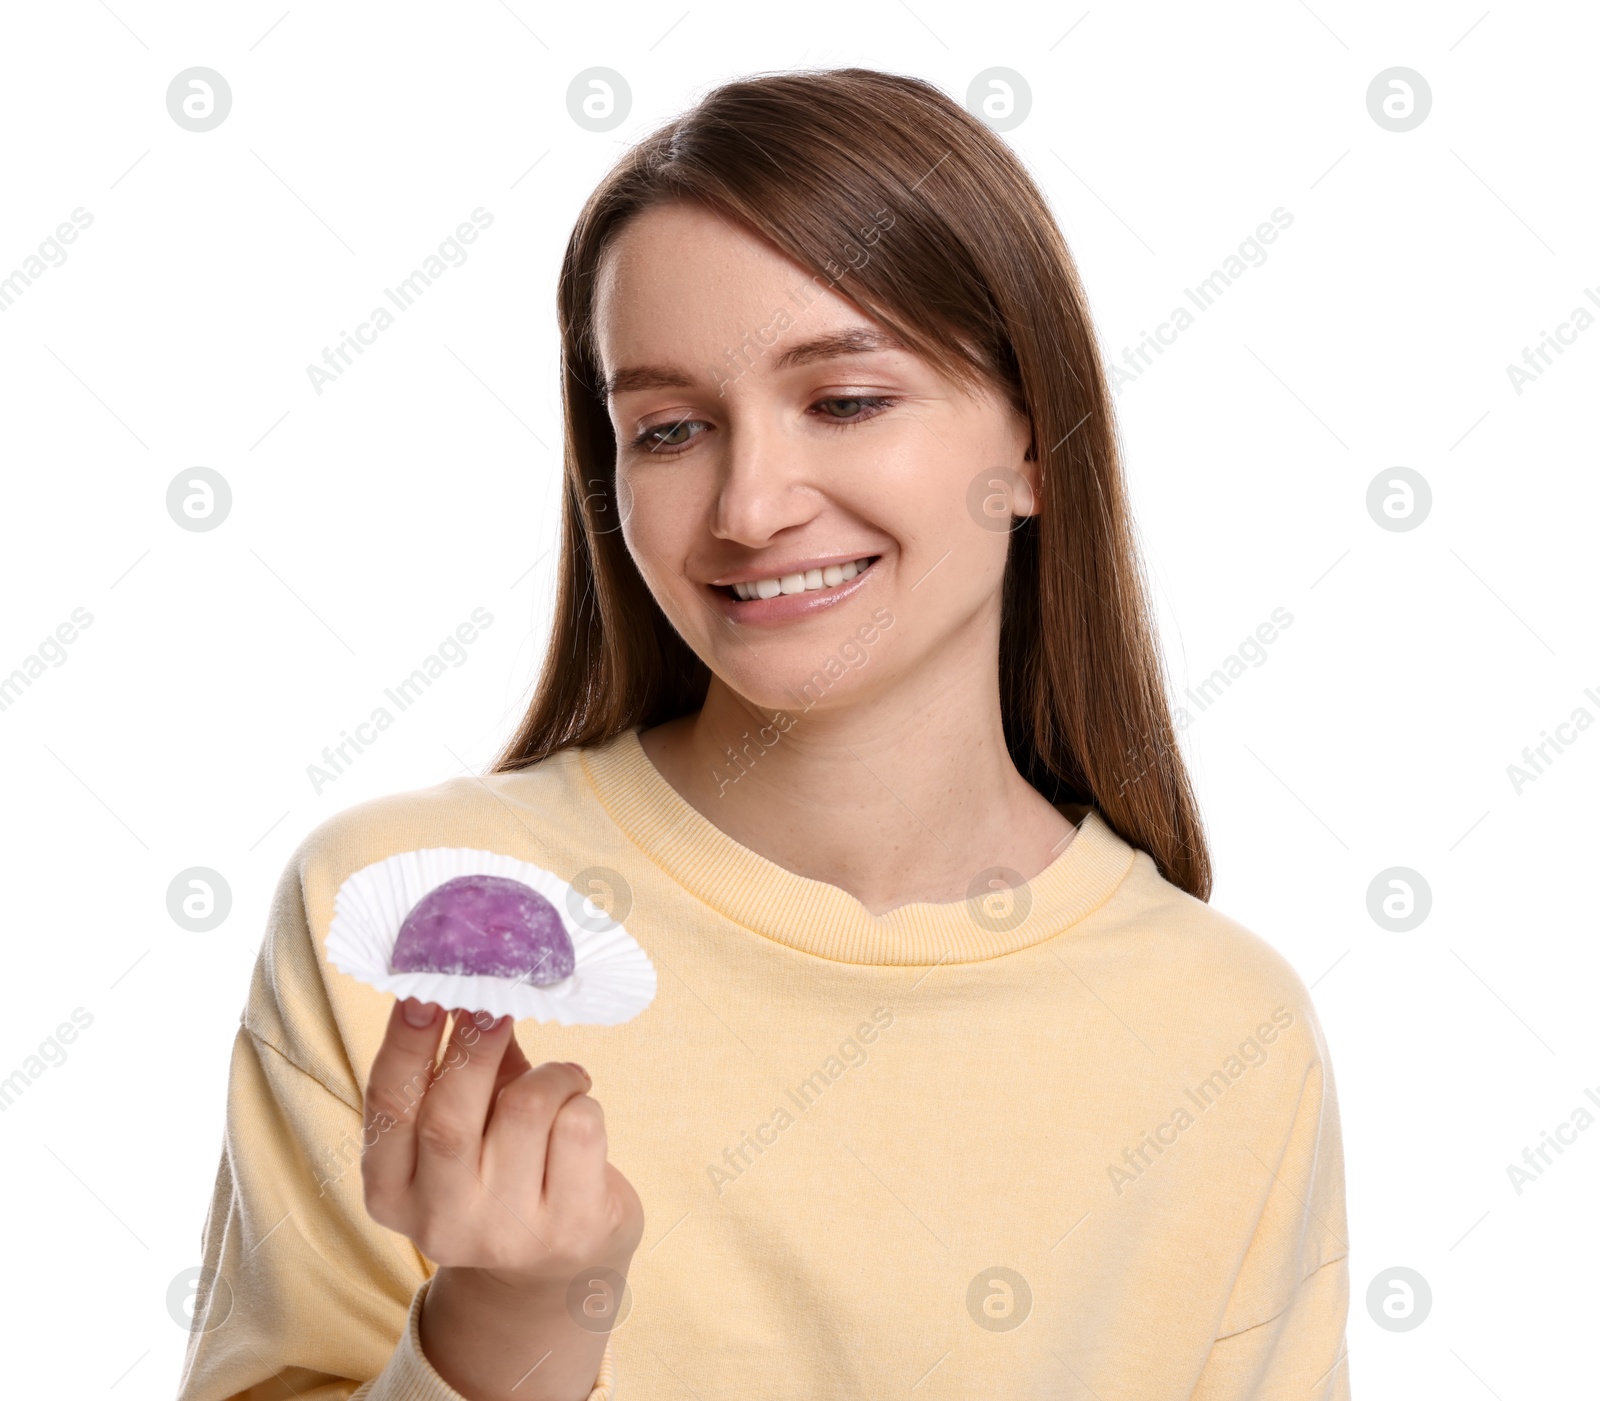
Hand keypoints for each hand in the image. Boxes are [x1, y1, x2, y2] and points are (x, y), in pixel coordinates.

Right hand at [361, 998, 643, 1400]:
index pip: (388, 1106)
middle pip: (451, 1116)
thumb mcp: (467, 1122)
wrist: (558, 1268)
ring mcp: (506, 1234)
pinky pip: (579, 1127)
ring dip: (552, 1074)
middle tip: (498, 999)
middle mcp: (439, 1222)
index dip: (406, 1042)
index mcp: (391, 1190)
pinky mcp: (570, 1229)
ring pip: (527, 1110)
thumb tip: (471, 973)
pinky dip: (583, 1099)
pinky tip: (579, 1112)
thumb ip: (459, 1062)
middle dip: (477, 1043)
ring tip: (563, 1078)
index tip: (425, 988)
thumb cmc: (505, 1165)